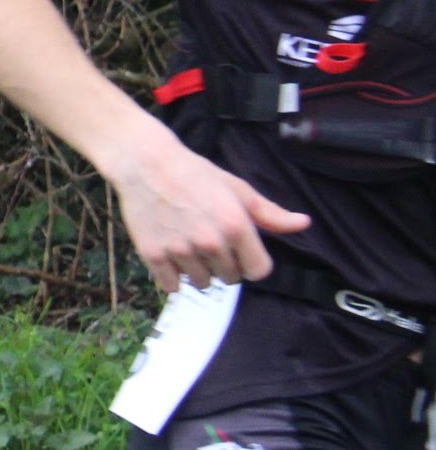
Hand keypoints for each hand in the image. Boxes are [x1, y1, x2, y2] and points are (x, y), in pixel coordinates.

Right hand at [104, 121, 310, 292]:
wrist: (145, 163)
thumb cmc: (194, 173)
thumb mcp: (236, 188)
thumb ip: (270, 213)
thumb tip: (304, 223)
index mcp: (236, 226)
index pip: (258, 271)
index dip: (251, 261)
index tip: (239, 251)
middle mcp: (210, 242)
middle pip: (230, 278)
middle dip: (224, 264)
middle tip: (209, 241)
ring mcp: (180, 250)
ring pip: (202, 283)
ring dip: (199, 271)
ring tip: (189, 247)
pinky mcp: (153, 255)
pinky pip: (172, 286)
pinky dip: (173, 277)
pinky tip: (172, 256)